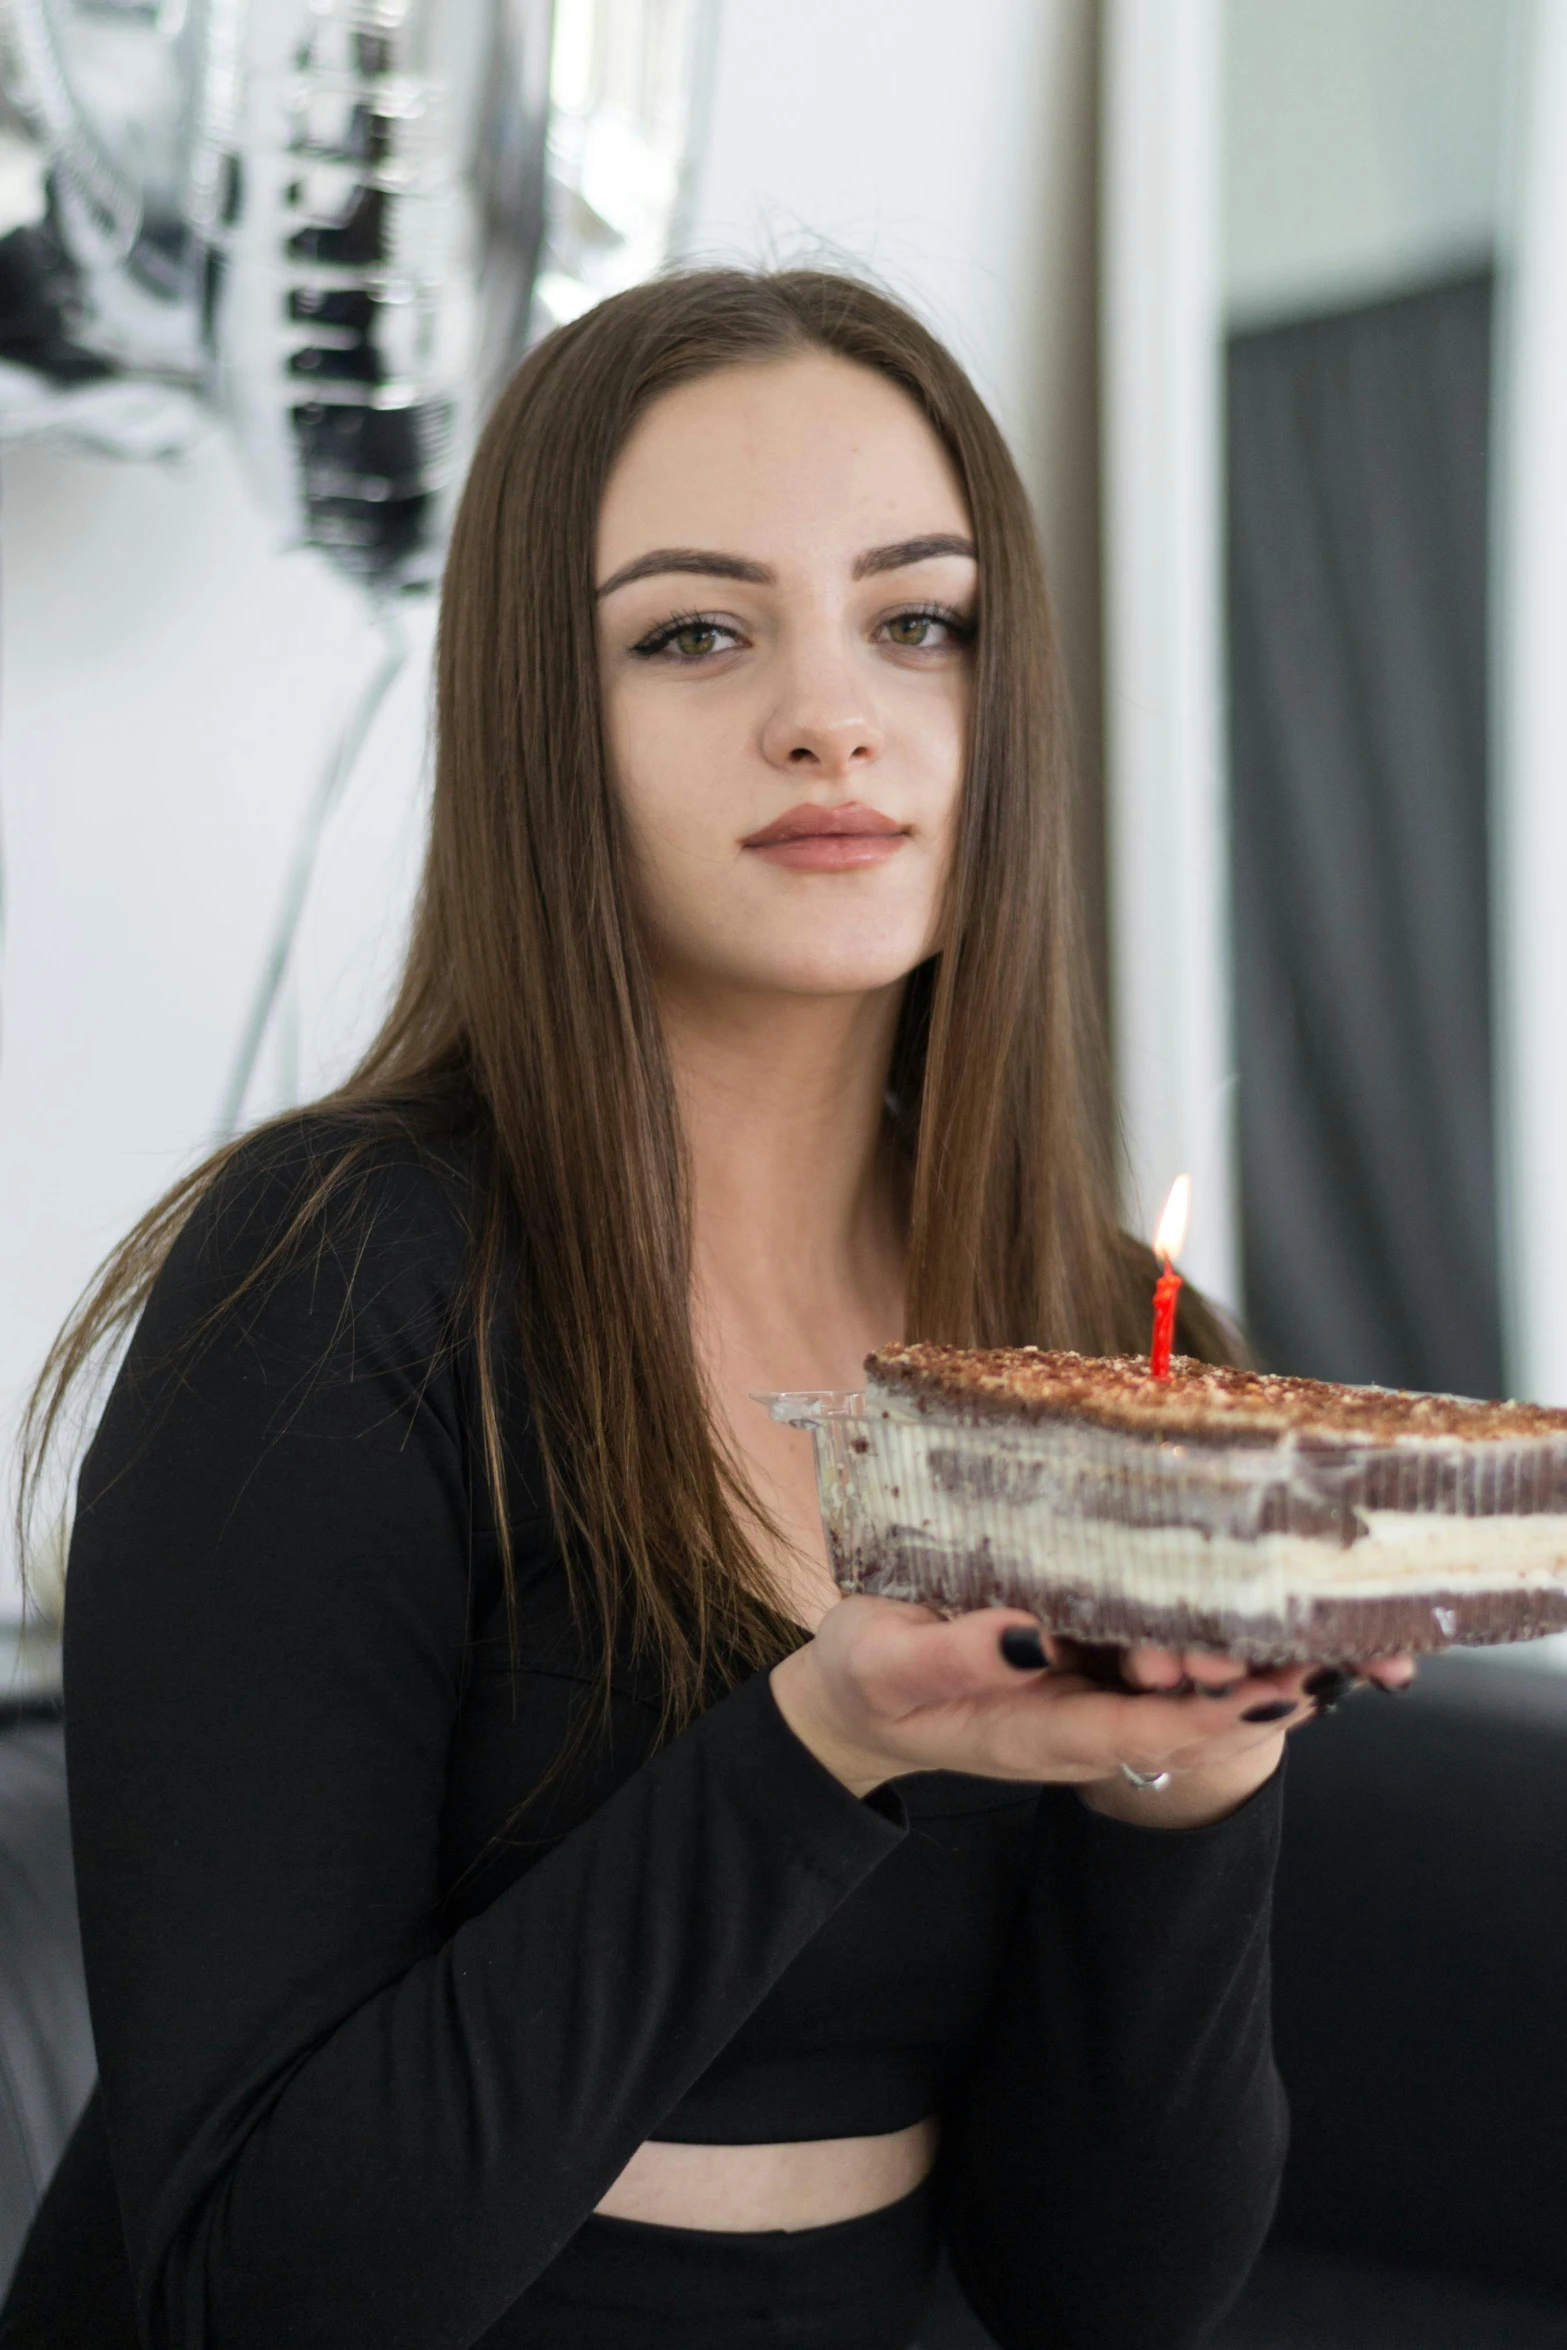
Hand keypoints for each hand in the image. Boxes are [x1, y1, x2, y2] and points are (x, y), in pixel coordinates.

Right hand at [770, 1598, 1415, 1829]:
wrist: (860, 1694)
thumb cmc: (867, 1679)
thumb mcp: (885, 1664)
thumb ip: (954, 1657)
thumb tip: (1029, 1631)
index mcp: (1043, 1732)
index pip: (1149, 1731)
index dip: (1218, 1714)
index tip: (1280, 1688)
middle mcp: (1085, 1719)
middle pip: (1192, 1713)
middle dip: (1263, 1682)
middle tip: (1333, 1643)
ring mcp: (1090, 1689)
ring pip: (1188, 1682)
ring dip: (1253, 1655)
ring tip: (1324, 1617)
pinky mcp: (1087, 1652)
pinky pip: (1162, 1649)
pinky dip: (1213, 1627)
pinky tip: (1259, 1591)